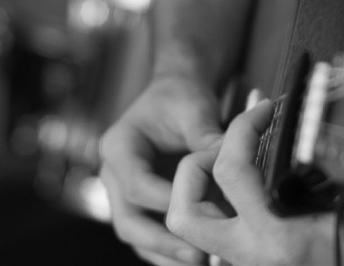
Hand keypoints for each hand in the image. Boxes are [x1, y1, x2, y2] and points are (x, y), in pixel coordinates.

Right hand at [99, 74, 225, 264]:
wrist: (176, 95)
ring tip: (199, 262)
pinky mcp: (140, 206)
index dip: (166, 202)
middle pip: (127, 220)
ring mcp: (124, 194)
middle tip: (196, 253)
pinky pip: (148, 236)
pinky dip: (168, 251)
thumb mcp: (194, 107)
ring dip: (165, 253)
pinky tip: (195, 259)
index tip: (199, 212)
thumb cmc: (181, 97)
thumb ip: (207, 135)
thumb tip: (229, 161)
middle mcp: (113, 174)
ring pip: (135, 235)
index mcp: (119, 146)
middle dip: (162, 241)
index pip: (136, 184)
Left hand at [164, 100, 331, 265]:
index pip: (231, 172)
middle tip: (228, 145)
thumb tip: (314, 127)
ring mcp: (249, 264)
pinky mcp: (254, 263)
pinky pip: (221, 232)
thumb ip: (330, 168)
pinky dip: (225, 202)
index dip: (242, 126)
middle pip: (184, 213)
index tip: (263, 109)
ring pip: (195, 227)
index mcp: (278, 236)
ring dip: (203, 188)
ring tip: (236, 160)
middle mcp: (254, 256)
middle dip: (195, 168)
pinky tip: (253, 183)